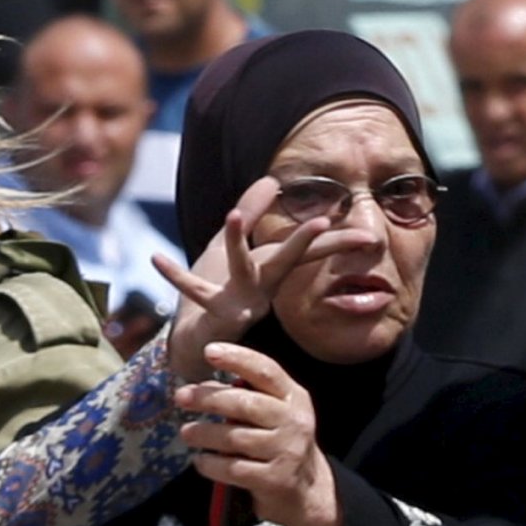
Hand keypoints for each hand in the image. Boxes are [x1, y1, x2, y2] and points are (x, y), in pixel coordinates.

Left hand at [157, 177, 373, 383]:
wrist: (199, 345)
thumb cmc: (219, 293)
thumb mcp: (233, 247)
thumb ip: (251, 213)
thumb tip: (271, 179)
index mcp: (271, 271)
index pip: (308, 250)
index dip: (336, 240)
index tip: (369, 236)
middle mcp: (263, 287)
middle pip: (288, 258)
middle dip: (305, 241)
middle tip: (325, 222)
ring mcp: (240, 301)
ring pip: (242, 267)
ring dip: (236, 241)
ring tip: (231, 216)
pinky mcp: (214, 312)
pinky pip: (193, 290)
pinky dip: (175, 275)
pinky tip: (156, 258)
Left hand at [173, 344, 342, 525]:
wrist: (306, 493)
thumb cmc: (278, 445)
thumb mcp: (272, 416)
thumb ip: (243, 398)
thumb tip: (200, 388)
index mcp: (294, 398)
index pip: (266, 370)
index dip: (237, 358)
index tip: (208, 351)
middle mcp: (294, 422)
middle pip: (245, 403)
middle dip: (209, 398)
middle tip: (181, 397)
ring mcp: (286, 452)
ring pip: (235, 437)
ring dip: (204, 433)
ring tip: (186, 432)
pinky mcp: (274, 480)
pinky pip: (233, 468)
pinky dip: (211, 464)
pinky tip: (200, 461)